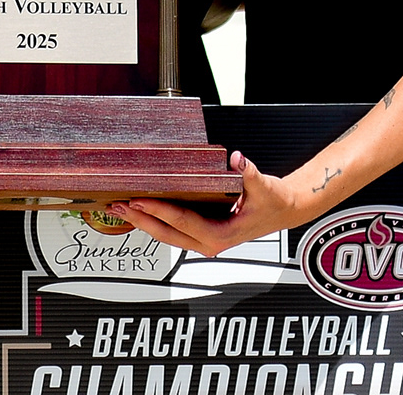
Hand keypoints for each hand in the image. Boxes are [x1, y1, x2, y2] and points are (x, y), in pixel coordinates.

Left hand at [109, 152, 313, 256]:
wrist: (283, 211)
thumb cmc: (273, 202)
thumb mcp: (265, 187)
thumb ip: (250, 173)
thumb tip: (238, 159)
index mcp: (222, 234)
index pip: (183, 221)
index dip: (160, 210)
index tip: (141, 201)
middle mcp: (210, 242)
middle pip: (167, 233)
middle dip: (141, 220)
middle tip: (119, 206)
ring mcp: (204, 240)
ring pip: (167, 235)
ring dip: (144, 222)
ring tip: (121, 209)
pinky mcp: (201, 234)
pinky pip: (173, 230)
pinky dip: (155, 221)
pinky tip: (141, 211)